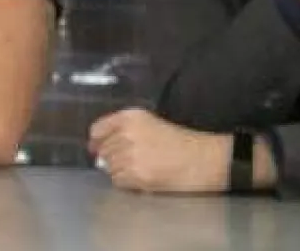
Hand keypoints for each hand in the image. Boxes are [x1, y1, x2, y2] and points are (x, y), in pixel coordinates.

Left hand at [87, 108, 230, 193]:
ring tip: (140, 170)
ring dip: (120, 172)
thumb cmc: (181, 142)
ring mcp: (131, 154)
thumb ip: (124, 133)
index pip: (98, 129)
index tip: (97, 148)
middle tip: (129, 163)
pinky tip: (142, 179)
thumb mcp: (151, 125)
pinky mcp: (137, 174)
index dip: (97, 141)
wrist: (202, 158)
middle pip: (103, 151)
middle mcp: (127, 133)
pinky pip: (118, 181)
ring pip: (109, 168)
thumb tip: (99, 155)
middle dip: (111, 159)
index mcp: (131, 116)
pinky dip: (126, 183)